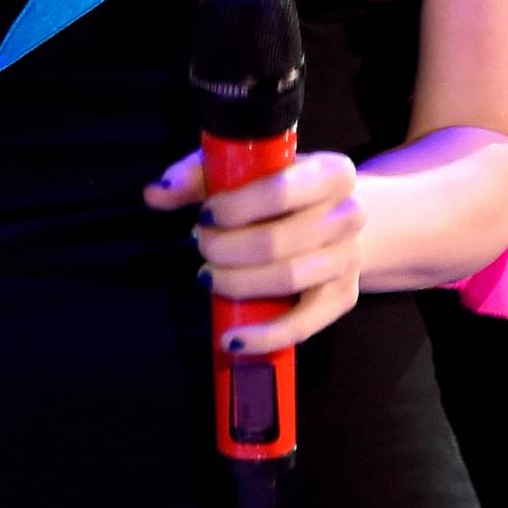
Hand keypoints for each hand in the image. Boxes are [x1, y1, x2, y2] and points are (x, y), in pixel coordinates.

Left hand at [143, 148, 368, 354]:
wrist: (334, 217)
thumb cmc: (279, 191)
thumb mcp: (243, 170)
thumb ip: (198, 176)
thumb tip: (157, 193)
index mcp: (332, 171)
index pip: (279, 190)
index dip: (233, 208)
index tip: (205, 215)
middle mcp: (350, 213)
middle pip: (276, 241)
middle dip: (224, 248)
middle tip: (201, 245)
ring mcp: (349, 258)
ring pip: (286, 279)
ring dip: (236, 283)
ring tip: (209, 276)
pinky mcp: (342, 297)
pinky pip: (302, 325)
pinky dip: (263, 336)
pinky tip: (231, 337)